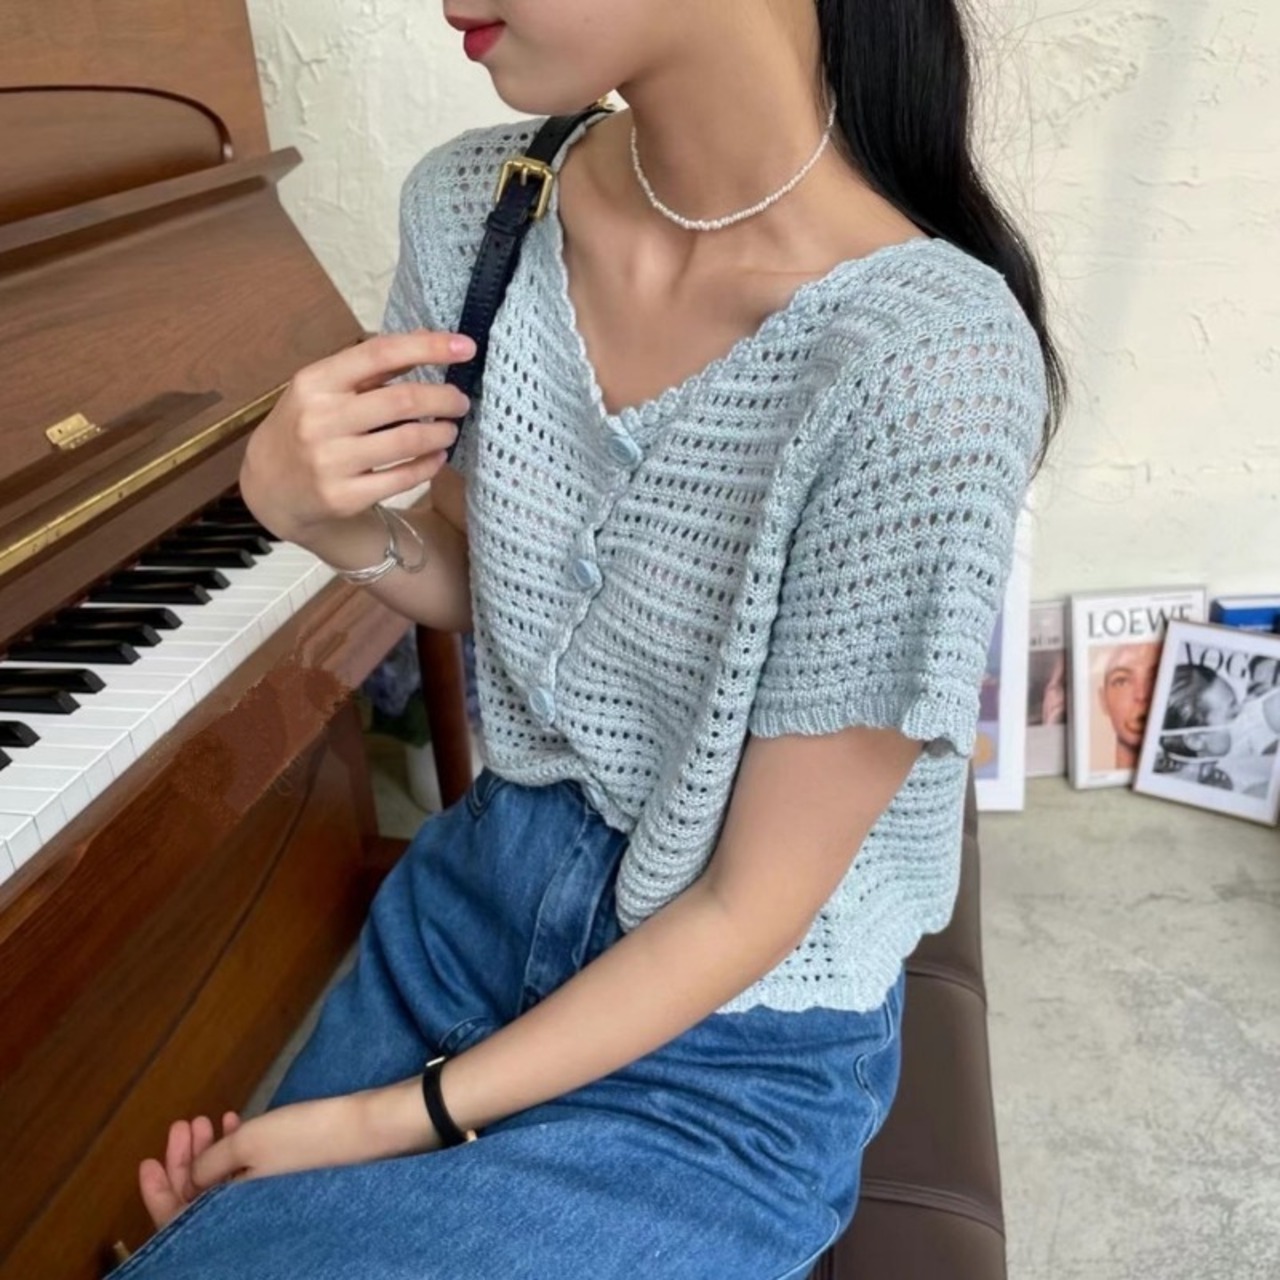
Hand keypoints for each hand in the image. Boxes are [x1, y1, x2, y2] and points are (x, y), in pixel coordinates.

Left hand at [138, 1083, 439, 1232]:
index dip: (159, 1191)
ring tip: (208, 1119)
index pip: (180, 1219)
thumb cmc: (306, 1137)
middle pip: (201, 1201)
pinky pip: (248, 1176)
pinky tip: (237, 1122)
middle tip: (185, 1124)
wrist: (371, 1132)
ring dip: (211, 1152)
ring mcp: (272, 1203)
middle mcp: (250, 1219)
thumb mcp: (248, 1142)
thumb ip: (209, 1164)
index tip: (146, 1159)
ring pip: (225, 1185)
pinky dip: (236, 1152)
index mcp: (232, 1219)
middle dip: (186, 1162)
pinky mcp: (291, 1187)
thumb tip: (191, 1178)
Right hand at [239, 330, 474, 541]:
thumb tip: (426, 341)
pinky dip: (429, 465)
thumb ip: (370, 368)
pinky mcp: (343, 497)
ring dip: (441, 433)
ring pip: (407, 441)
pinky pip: (402, 478)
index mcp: (315, 381)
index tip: (466, 346)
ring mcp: (330, 461)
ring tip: (449, 430)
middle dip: (444, 398)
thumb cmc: (305, 427)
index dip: (428, 347)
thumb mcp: (323, 389)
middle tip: (461, 401)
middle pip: (402, 400)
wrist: (268, 488)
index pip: (380, 353)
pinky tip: (437, 458)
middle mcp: (320, 419)